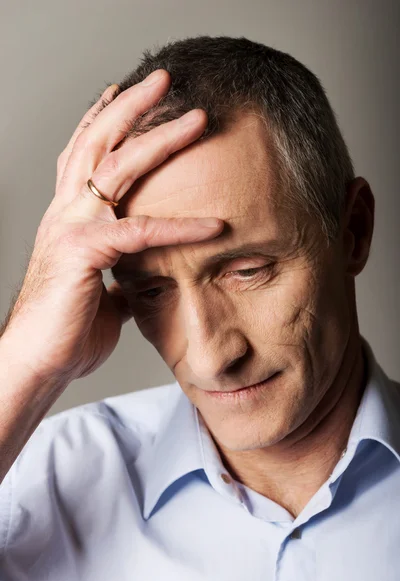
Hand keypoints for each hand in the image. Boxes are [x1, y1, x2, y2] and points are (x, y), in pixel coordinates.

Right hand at [2, 70, 222, 385]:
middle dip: (132, 106)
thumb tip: (142, 268)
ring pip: (115, 167)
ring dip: (158, 138)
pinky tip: (214, 225)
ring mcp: (72, 227)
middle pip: (98, 142)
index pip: (84, 154)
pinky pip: (140, 231)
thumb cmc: (68, 326)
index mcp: (70, 215)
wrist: (39, 360)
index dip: (102, 120)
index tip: (124, 94)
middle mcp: (67, 211)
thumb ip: (121, 268)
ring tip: (194, 117)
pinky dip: (180, 227)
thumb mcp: (100, 286)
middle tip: (164, 78)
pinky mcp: (83, 252)